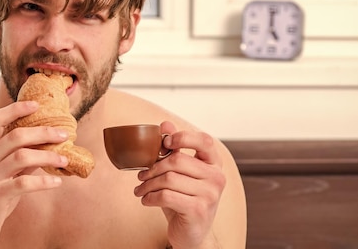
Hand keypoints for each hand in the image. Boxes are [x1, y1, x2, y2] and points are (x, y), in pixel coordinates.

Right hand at [0, 101, 68, 247]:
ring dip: (48, 156)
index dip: (15, 109)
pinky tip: (56, 182)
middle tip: (63, 134)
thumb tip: (43, 147)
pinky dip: (44, 182)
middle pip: (15, 135)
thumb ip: (17, 161)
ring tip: (64, 159)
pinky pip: (25, 183)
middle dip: (43, 132)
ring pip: (22, 156)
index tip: (36, 104)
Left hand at [134, 121, 225, 248]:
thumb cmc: (185, 199)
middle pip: (177, 160)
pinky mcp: (198, 210)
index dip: (183, 137)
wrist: (192, 234)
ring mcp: (210, 195)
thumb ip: (175, 149)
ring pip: (168, 178)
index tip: (165, 143)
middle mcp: (217, 178)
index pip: (204, 141)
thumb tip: (165, 124)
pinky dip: (150, 197)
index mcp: (214, 164)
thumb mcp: (180, 174)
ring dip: (147, 184)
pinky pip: (166, 195)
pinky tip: (145, 200)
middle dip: (153, 168)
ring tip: (140, 189)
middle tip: (141, 175)